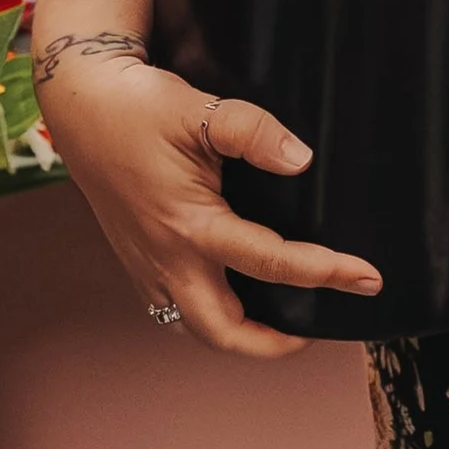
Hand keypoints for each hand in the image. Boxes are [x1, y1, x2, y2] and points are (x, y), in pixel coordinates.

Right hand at [40, 46, 382, 358]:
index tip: (366, 277)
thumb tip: (301, 160)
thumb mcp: (201, 110)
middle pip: (224, 332)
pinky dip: (209, 315)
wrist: (81, 105)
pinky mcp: (136, 259)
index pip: (270, 261)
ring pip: (194, 328)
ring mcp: (146, 265)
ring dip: (238, 335)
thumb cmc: (139, 106)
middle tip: (317, 328)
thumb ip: (255, 132)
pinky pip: (173, 310)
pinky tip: (233, 295)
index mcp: (188, 226)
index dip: (325, 272)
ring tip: (280, 323)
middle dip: (273, 344)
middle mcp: (166, 258)